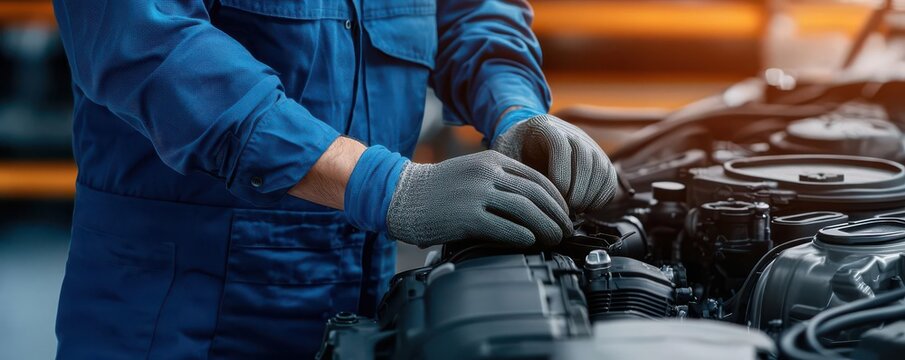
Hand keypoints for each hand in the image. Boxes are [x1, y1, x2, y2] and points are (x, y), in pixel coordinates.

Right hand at [386, 150, 571, 247]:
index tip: (565, 214)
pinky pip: (503, 226)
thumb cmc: (436, 189)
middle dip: (557, 215)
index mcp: (492, 160)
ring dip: (546, 227)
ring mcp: (477, 194)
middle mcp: (487, 173)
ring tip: (554, 239)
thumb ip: (500, 180)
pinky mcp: (466, 216)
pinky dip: (522, 235)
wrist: (400, 194)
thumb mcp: (472, 171)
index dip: (557, 198)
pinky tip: (530, 242)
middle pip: (536, 194)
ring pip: (525, 209)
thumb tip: (533, 202)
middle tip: (566, 230)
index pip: (537, 178)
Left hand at [493, 114, 616, 213]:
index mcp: (544, 127)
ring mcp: (588, 144)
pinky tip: (586, 209)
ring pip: (601, 167)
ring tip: (574, 211)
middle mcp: (571, 132)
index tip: (553, 196)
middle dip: (577, 190)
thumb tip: (529, 200)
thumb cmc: (513, 151)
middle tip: (565, 211)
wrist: (525, 138)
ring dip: (590, 195)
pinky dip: (602, 196)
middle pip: (585, 157)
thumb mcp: (506, 156)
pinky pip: (609, 177)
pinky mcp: (598, 158)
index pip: (561, 146)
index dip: (560, 175)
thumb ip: (516, 172)